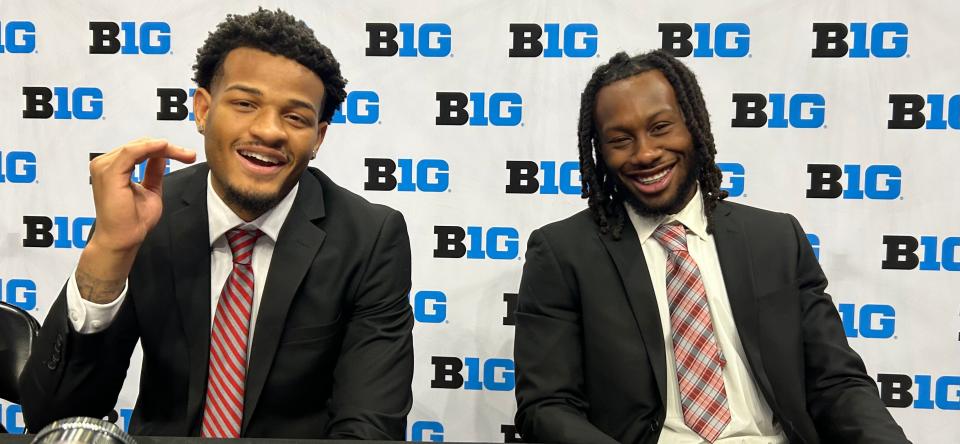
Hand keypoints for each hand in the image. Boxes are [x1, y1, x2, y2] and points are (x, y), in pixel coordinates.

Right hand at [77, 139, 195, 302]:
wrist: (124, 239)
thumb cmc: (133, 220)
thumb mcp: (151, 189)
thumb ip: (153, 171)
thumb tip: (161, 155)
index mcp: (113, 169)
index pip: (139, 150)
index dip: (163, 149)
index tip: (186, 155)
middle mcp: (105, 165)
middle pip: (140, 146)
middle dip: (167, 148)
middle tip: (189, 154)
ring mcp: (104, 167)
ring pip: (138, 146)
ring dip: (164, 147)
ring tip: (185, 154)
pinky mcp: (109, 172)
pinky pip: (131, 152)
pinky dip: (149, 147)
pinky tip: (165, 147)